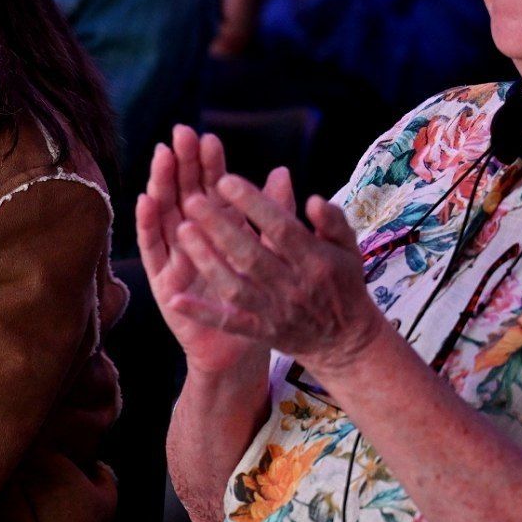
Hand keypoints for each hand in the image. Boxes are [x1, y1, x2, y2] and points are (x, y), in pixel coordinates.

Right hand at [137, 127, 269, 375]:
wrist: (240, 348)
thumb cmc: (256, 299)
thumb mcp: (270, 252)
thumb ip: (273, 212)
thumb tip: (284, 173)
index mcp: (216, 227)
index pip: (208, 187)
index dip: (206, 163)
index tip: (206, 137)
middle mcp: (190, 237)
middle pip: (183, 192)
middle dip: (181, 164)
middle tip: (180, 134)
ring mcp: (174, 257)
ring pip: (165, 213)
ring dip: (161, 184)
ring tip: (162, 158)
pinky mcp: (163, 280)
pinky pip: (154, 250)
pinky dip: (147, 225)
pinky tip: (145, 201)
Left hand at [164, 170, 386, 377]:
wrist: (346, 341)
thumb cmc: (343, 283)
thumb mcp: (348, 248)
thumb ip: (333, 221)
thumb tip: (312, 199)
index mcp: (316, 260)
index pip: (280, 228)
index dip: (253, 204)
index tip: (225, 180)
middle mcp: (293, 286)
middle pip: (250, 254)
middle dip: (220, 226)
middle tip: (192, 199)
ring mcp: (274, 311)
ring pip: (235, 286)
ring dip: (207, 260)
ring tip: (181, 231)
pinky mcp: (260, 332)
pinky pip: (228, 323)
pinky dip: (202, 312)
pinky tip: (173, 298)